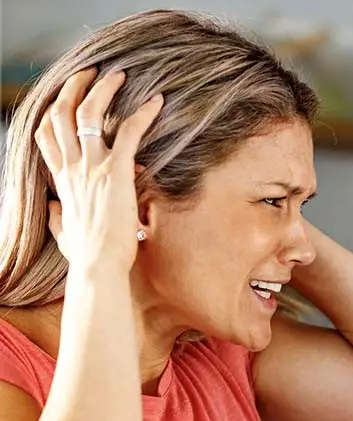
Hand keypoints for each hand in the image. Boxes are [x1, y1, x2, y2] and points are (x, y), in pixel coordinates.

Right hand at [33, 68, 162, 272]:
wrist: (99, 266)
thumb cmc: (86, 256)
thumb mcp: (64, 232)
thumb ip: (58, 217)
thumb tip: (55, 210)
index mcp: (62, 179)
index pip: (47, 134)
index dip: (54, 110)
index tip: (67, 97)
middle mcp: (73, 167)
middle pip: (63, 112)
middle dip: (75, 86)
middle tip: (91, 73)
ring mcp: (92, 167)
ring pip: (91, 112)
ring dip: (105, 88)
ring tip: (119, 75)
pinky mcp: (116, 173)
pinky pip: (129, 132)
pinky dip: (143, 114)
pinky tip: (156, 102)